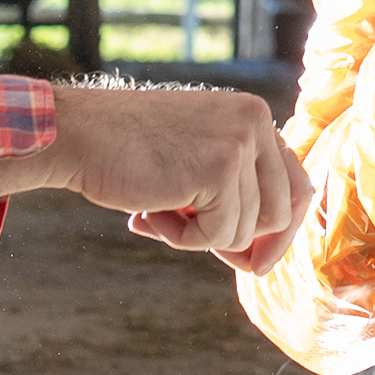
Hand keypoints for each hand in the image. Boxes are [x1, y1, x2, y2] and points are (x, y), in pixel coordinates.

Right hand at [0, 80, 310, 261]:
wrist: (77, 135)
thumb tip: (264, 252)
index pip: (297, 186)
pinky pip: (219, 235)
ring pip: (249, 230)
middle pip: (284, 213)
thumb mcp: (193, 160)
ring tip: (158, 212)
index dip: (279, 232)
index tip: (251, 259)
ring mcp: (240, 142)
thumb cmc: (127, 154)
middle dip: (246, 244)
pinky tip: (150, 213)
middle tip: (194, 240)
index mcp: (253, 115)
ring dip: (202, 237)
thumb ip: (233, 188)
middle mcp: (255, 121)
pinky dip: (183, 239)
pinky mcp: (219, 168)